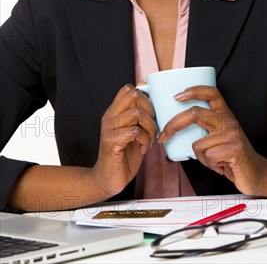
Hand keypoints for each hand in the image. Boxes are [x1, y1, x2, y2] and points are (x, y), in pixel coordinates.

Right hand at [91, 84, 156, 198]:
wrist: (109, 180)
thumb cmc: (125, 156)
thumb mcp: (135, 132)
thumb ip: (141, 117)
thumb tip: (156, 102)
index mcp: (115, 112)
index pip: (128, 89)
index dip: (145, 95)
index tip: (153, 110)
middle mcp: (110, 116)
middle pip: (133, 95)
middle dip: (150, 109)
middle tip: (152, 127)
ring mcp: (109, 128)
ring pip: (136, 113)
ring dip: (150, 127)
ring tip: (149, 140)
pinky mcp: (111, 142)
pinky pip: (135, 131)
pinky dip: (144, 139)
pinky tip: (143, 148)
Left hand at [157, 85, 266, 194]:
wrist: (256, 174)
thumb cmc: (231, 156)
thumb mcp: (218, 136)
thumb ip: (203, 127)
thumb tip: (173, 126)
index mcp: (224, 114)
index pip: (211, 93)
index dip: (193, 91)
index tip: (176, 96)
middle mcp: (228, 120)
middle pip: (196, 114)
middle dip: (174, 125)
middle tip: (163, 136)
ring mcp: (232, 134)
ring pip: (198, 144)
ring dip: (201, 157)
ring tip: (215, 160)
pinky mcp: (235, 148)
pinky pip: (208, 156)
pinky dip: (210, 165)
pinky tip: (222, 166)